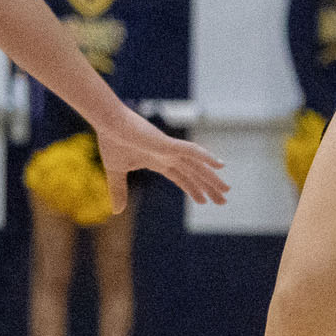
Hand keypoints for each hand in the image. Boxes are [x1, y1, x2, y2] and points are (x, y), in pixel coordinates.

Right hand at [93, 108, 228, 209]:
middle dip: (208, 187)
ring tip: (227, 190)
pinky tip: (220, 165)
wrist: (108, 123)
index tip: (204, 201)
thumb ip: (118, 191)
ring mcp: (170, 149)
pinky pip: (192, 150)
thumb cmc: (111, 141)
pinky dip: (206, 157)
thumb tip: (117, 212)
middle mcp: (168, 155)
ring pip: (197, 166)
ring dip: (212, 178)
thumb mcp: (116, 172)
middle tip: (223, 200)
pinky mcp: (168, 144)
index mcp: (158, 161)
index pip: (181, 178)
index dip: (193, 189)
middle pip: (194, 174)